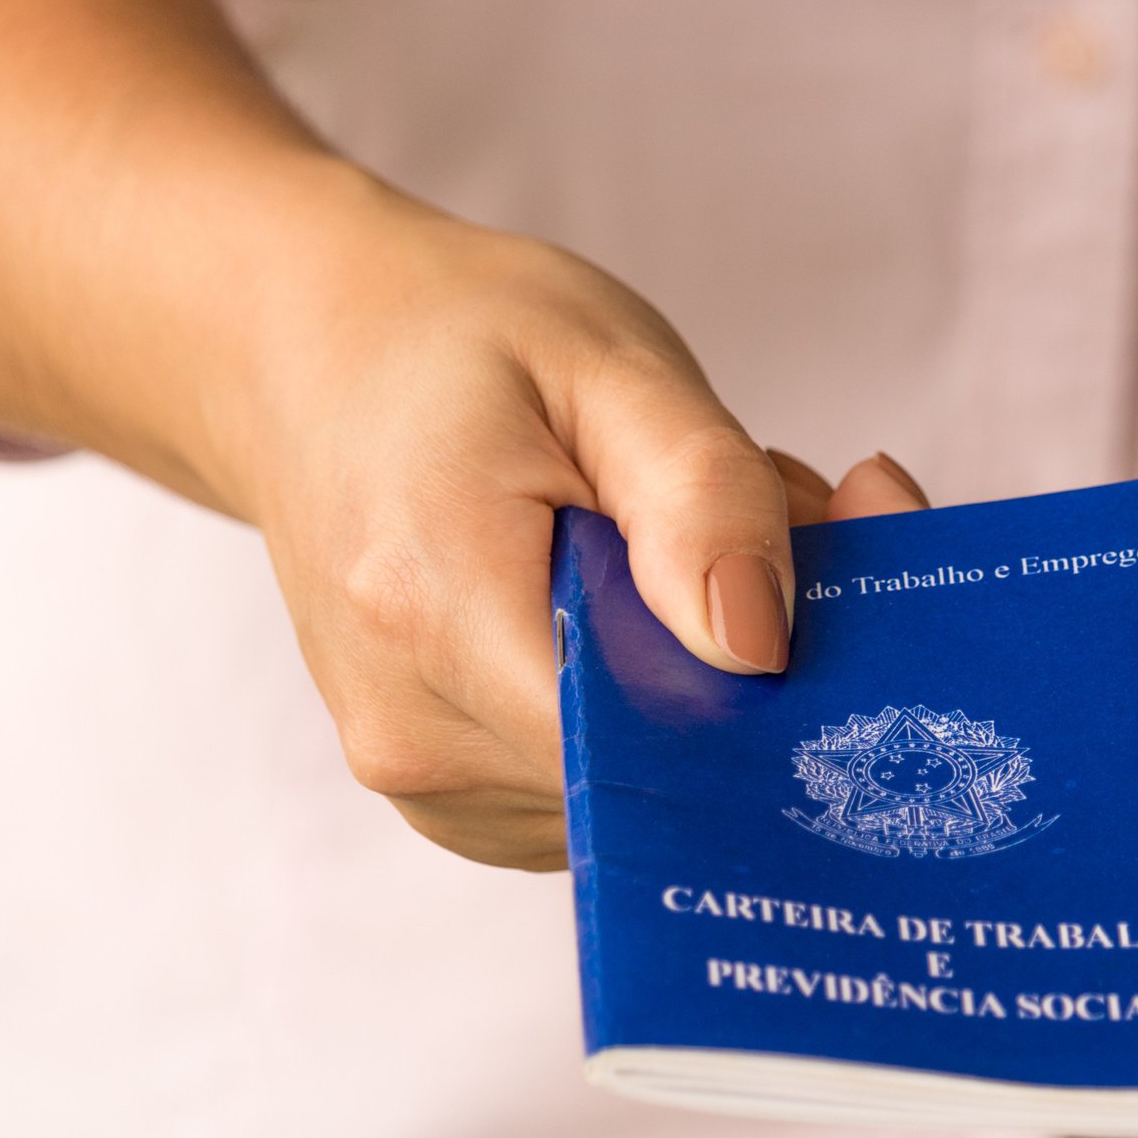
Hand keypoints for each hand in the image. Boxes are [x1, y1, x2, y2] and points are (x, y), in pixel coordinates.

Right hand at [217, 193, 926, 868]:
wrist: (299, 360)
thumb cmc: (453, 341)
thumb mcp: (606, 362)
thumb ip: (701, 499)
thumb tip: (763, 650)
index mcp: (438, 611)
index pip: (659, 741)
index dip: (781, 683)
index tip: (838, 564)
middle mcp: (418, 734)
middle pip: (670, 766)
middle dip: (766, 660)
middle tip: (780, 514)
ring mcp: (427, 784)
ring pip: (652, 780)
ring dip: (712, 679)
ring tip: (678, 540)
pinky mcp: (450, 796)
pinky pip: (605, 781)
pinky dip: (655, 700)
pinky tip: (638, 597)